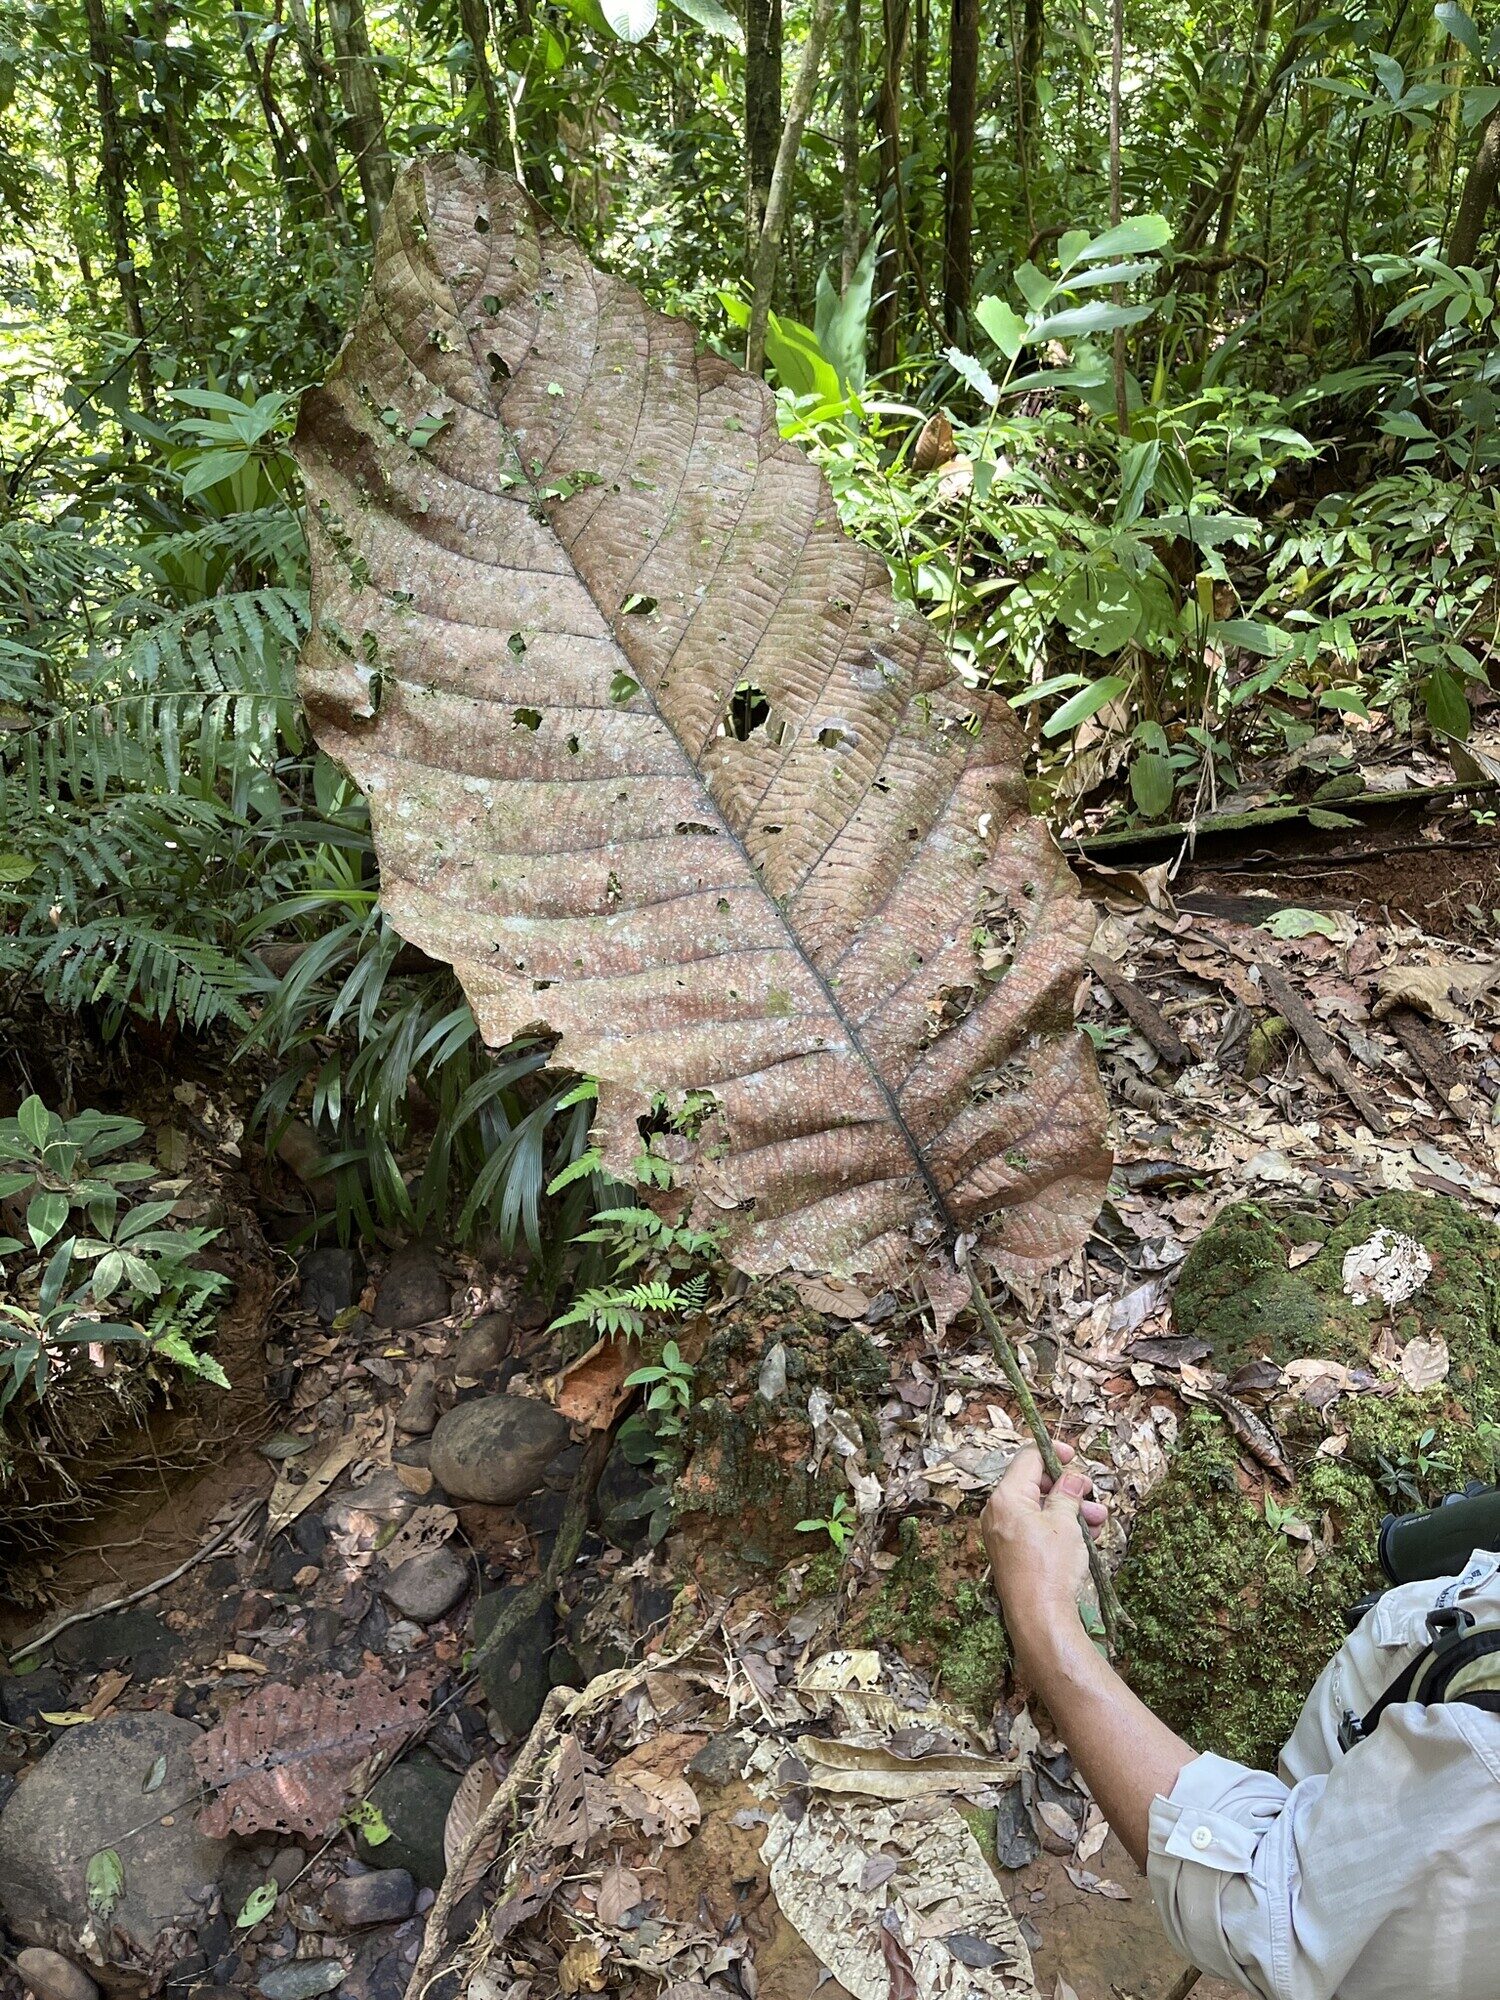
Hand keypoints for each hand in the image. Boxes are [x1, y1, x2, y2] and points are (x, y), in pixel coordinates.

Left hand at [981, 1441, 1106, 1630]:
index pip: (1027, 1459)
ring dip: (1070, 1512)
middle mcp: (998, 1513)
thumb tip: (1071, 1479)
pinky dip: (1060, 1529)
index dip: (1052, 1453)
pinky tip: (1086, 1537)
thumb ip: (1066, 1494)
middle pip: (1034, 1486)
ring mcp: (1003, 1535)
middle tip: (1091, 1496)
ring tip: (1099, 1521)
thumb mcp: (1064, 1522)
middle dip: (1068, 1490)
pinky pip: (1037, 1531)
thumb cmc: (1050, 1567)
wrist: (1040, 1617)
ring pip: (1040, 1511)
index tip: (1073, 1455)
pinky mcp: (1013, 1554)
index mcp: (1005, 1497)